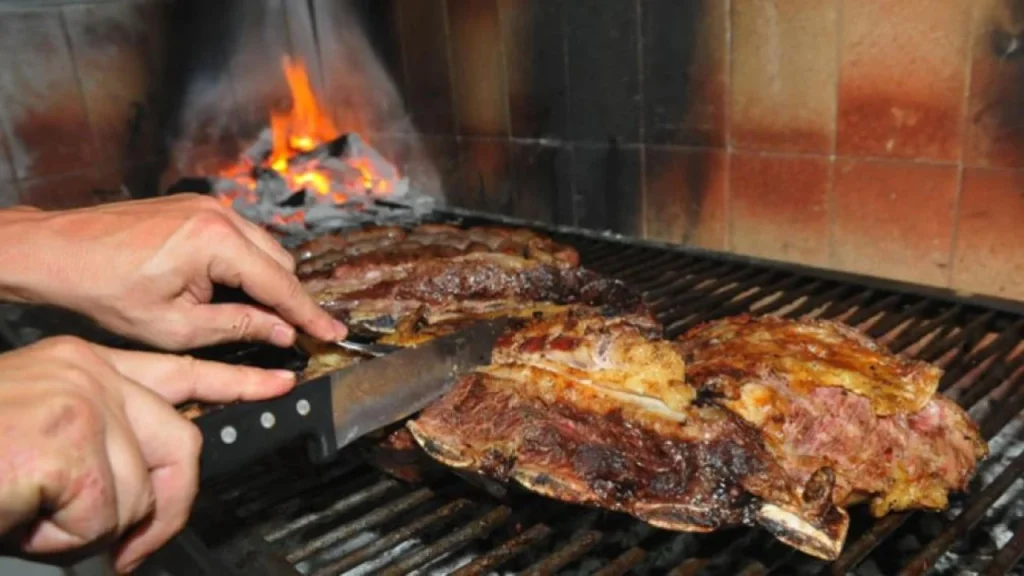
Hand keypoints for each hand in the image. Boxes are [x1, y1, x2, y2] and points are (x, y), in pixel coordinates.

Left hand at [0, 194, 346, 349]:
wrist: (55, 251)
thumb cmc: (103, 290)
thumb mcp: (176, 326)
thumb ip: (239, 326)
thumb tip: (282, 332)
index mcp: (217, 241)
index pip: (281, 284)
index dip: (310, 314)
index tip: (334, 333)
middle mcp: (220, 214)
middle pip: (280, 262)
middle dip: (287, 299)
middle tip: (291, 333)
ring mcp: (207, 205)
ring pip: (263, 248)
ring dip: (265, 281)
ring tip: (253, 315)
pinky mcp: (195, 206)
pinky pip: (240, 237)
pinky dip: (244, 264)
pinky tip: (226, 289)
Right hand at [0, 336, 295, 572]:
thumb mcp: (38, 443)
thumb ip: (101, 446)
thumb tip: (145, 488)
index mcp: (82, 365)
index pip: (179, 371)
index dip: (232, 383)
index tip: (279, 382)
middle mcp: (87, 369)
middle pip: (181, 443)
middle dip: (166, 509)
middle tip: (132, 553)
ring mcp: (79, 398)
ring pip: (138, 492)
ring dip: (87, 533)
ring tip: (32, 520)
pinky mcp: (65, 436)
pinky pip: (104, 515)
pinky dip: (63, 540)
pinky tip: (20, 517)